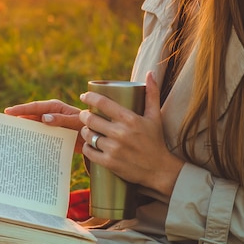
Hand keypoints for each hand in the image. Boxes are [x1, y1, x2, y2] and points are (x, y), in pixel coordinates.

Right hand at [4, 99, 84, 152]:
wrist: (96, 138)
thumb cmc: (87, 126)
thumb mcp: (76, 123)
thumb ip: (62, 120)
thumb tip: (44, 118)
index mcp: (55, 107)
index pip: (34, 107)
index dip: (20, 109)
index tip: (8, 112)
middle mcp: (50, 114)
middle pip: (30, 116)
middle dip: (17, 118)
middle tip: (3, 123)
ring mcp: (50, 124)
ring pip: (33, 125)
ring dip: (23, 128)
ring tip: (9, 133)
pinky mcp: (51, 133)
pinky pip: (39, 134)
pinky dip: (31, 137)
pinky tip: (23, 142)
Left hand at [79, 72, 183, 196]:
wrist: (160, 170)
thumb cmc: (156, 141)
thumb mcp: (155, 117)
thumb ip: (152, 94)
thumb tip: (150, 73)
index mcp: (130, 119)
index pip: (102, 103)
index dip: (89, 97)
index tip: (84, 96)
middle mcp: (120, 133)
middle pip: (90, 119)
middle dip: (84, 115)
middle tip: (85, 115)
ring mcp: (114, 149)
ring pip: (88, 135)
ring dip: (84, 131)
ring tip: (87, 129)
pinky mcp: (109, 162)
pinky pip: (89, 151)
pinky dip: (87, 147)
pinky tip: (89, 144)